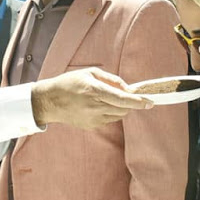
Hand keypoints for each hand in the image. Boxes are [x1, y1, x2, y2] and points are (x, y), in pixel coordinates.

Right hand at [31, 68, 153, 129]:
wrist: (50, 101)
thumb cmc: (70, 83)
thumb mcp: (90, 73)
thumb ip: (112, 79)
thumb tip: (128, 88)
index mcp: (94, 90)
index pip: (122, 99)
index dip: (138, 101)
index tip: (150, 102)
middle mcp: (94, 106)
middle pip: (124, 109)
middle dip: (131, 103)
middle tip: (130, 95)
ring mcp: (93, 119)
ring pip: (118, 115)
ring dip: (120, 107)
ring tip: (106, 98)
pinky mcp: (91, 126)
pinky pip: (109, 119)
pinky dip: (110, 112)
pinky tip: (98, 106)